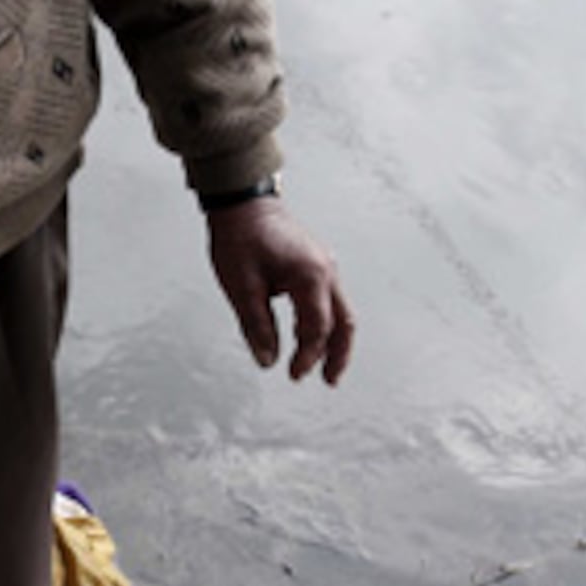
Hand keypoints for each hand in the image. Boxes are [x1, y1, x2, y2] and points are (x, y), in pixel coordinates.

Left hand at [206, 198, 355, 384]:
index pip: (317, 327)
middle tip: (329, 381)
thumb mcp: (241, 287)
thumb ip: (256, 326)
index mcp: (310, 275)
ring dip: (334, 341)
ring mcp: (325, 267)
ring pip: (340, 312)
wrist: (243, 204)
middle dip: (338, 355)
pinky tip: (311, 339)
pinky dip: (325, 324)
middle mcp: (326, 271)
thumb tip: (268, 360)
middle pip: (344, 322)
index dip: (308, 355)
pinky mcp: (317, 266)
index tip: (293, 374)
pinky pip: (329, 301)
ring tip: (324, 369)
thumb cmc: (240, 238)